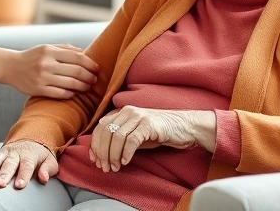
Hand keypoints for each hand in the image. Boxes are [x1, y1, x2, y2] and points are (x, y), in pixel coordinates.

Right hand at [0, 140, 57, 188]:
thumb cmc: (41, 156)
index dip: (23, 175)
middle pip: (9, 164)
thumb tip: (44, 178)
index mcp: (30, 155)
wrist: (31, 140)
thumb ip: (47, 169)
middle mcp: (15, 153)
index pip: (27, 166)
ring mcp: (4, 153)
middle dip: (4, 174)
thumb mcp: (49, 161)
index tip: (19, 185)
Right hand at [4, 44, 98, 98]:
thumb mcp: (46, 47)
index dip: (90, 63)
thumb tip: (84, 54)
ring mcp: (42, 77)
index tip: (97, 68)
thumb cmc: (32, 57)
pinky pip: (60, 94)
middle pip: (76, 71)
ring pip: (70, 83)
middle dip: (89, 76)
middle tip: (94, 80)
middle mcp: (46, 63)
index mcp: (49, 51)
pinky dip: (70, 94)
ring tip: (87, 87)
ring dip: (82, 86)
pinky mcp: (38, 89)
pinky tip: (74, 93)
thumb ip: (65, 49)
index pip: (77, 57)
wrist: (10, 67)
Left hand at [89, 106, 215, 171]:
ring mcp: (139, 116)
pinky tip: (126, 162)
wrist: (185, 126)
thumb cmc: (160, 132)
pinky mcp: (149, 124)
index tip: (95, 160)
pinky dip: (126, 153)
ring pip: (117, 136)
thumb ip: (120, 140)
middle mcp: (128, 111)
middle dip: (102, 152)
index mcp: (123, 112)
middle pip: (106, 132)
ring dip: (113, 155)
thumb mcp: (136, 134)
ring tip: (115, 167)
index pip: (101, 127)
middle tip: (105, 167)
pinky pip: (131, 140)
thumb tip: (102, 155)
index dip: (95, 145)